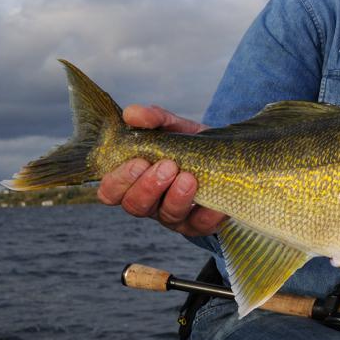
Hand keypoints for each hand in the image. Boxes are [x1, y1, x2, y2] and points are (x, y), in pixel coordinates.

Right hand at [96, 104, 224, 236]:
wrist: (229, 156)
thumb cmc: (190, 144)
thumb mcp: (174, 127)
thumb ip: (154, 119)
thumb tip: (132, 113)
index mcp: (134, 181)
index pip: (110, 192)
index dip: (120, 180)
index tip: (139, 161)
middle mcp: (150, 202)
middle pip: (135, 206)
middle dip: (149, 187)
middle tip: (167, 166)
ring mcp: (174, 216)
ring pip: (167, 216)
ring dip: (176, 198)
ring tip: (189, 178)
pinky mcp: (200, 223)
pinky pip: (201, 226)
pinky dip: (207, 214)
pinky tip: (214, 203)